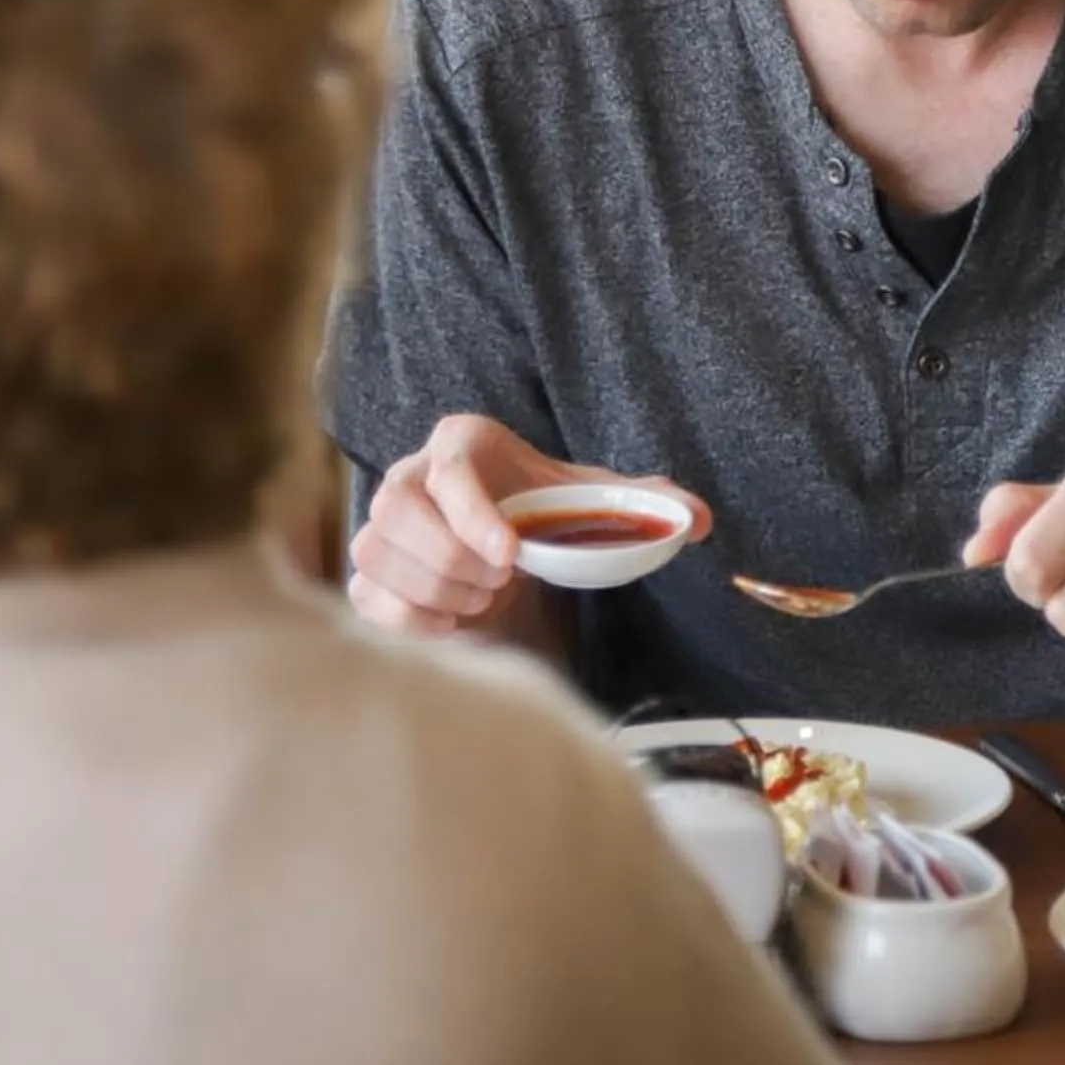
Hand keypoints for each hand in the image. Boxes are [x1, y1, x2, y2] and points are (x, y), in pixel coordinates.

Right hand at [348, 414, 712, 638]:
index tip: (511, 558)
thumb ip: (644, 504)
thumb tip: (699, 520)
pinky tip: (455, 621)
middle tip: (502, 582)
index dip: (473, 515)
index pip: (449, 470)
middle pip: (395, 510)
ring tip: (484, 599)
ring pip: (375, 555)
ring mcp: (379, 525)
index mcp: (462, 442)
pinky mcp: (367, 572)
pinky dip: (411, 618)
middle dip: (452, 558)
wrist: (506, 546)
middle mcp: (407, 475)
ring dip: (435, 589)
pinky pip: (366, 597)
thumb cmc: (545, 515)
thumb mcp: (593, 502)